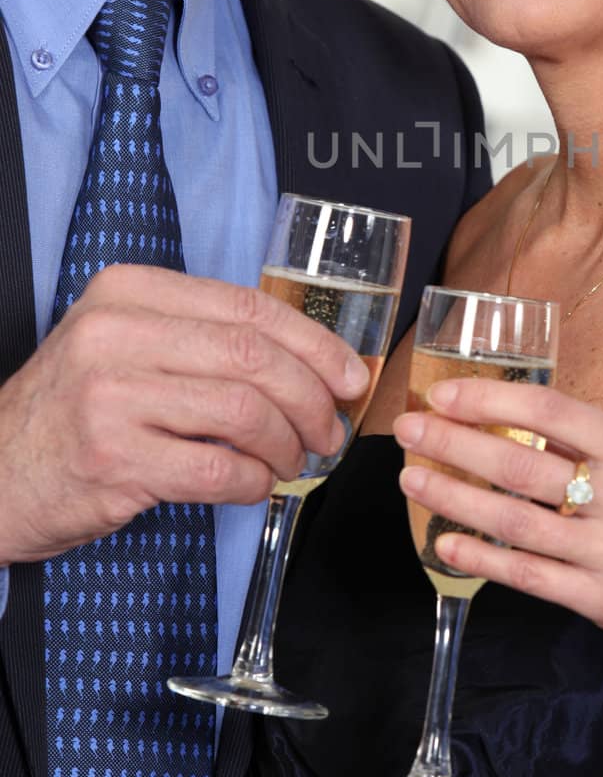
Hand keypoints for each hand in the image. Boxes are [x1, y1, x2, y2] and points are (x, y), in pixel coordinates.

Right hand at [0, 265, 366, 562]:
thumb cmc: (78, 409)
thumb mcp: (126, 345)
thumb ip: (202, 338)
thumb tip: (312, 360)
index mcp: (129, 292)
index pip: (248, 308)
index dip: (314, 344)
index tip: (349, 376)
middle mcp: (115, 333)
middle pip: (254, 357)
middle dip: (311, 398)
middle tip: (329, 430)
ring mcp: (109, 396)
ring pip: (243, 412)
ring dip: (286, 444)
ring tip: (291, 460)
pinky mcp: (111, 459)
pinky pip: (216, 469)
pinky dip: (252, 481)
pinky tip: (253, 484)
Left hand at [394, 377, 602, 679]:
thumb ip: (587, 448)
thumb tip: (508, 417)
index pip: (553, 412)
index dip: (492, 399)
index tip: (444, 392)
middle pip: (522, 466)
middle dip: (455, 444)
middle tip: (409, 429)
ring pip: (515, 521)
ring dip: (455, 498)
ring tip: (413, 478)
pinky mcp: (601, 601)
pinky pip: (528, 575)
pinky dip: (480, 557)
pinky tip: (444, 542)